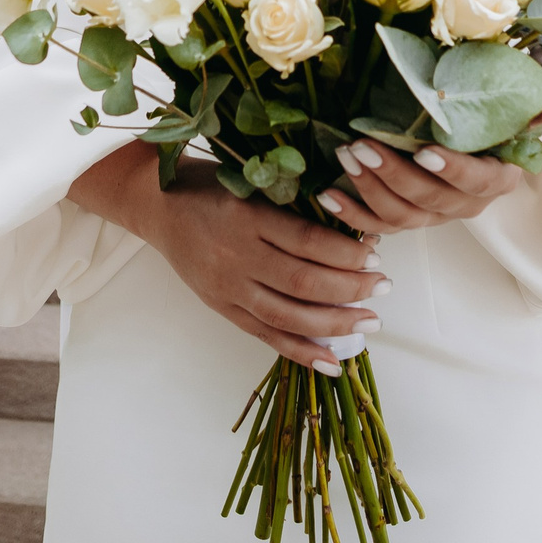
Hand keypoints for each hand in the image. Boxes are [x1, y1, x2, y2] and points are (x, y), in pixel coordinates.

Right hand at [69, 144, 387, 374]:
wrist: (157, 206)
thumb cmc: (212, 184)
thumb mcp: (250, 181)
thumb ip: (291, 203)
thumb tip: (349, 227)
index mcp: (247, 216)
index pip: (306, 240)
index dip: (345, 252)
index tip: (376, 252)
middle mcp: (236, 255)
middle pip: (303, 282)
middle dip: (351, 288)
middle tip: (384, 287)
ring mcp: (227, 287)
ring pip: (288, 314)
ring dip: (335, 323)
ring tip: (370, 322)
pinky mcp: (222, 308)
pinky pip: (266, 335)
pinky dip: (302, 352)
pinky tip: (333, 361)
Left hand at [318, 87, 541, 235]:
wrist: (464, 144)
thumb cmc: (485, 121)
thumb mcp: (510, 110)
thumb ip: (535, 107)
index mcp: (495, 179)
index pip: (476, 181)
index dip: (453, 170)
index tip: (425, 151)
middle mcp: (465, 205)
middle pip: (430, 200)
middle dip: (394, 174)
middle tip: (363, 146)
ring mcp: (433, 218)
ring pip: (402, 216)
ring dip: (370, 190)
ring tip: (347, 157)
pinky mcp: (405, 222)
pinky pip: (377, 228)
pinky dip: (352, 216)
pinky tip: (329, 196)